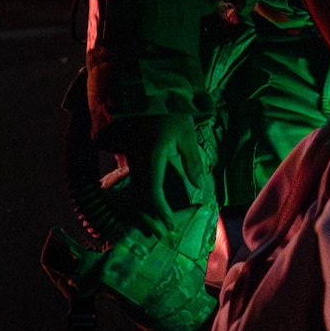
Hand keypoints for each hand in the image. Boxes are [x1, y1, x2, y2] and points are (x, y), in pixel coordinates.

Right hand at [109, 113, 206, 229]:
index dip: (160, 211)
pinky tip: (149, 208)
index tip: (169, 225)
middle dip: (150, 218)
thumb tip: (199, 186)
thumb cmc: (170, 114)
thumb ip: (192, 161)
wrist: (145, 96)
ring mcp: (131, 162)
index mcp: (150, 158)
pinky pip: (133, 185)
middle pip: (139, 198)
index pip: (151, 192)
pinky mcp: (130, 160)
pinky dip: (141, 200)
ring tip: (156, 227)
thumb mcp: (186, 135)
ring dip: (144, 211)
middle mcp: (137, 163)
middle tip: (164, 234)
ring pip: (133, 194)